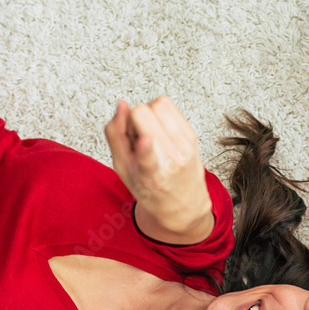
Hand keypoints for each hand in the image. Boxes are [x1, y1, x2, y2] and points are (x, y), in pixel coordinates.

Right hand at [105, 96, 212, 241]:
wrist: (185, 205)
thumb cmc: (151, 188)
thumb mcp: (124, 170)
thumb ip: (115, 136)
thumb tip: (122, 104)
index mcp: (151, 176)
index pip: (148, 157)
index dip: (145, 147)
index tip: (145, 141)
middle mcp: (172, 160)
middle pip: (143, 112)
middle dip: (132, 119)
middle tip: (135, 137)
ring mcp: (185, 146)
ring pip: (157, 104)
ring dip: (147, 114)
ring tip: (149, 134)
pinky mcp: (192, 135)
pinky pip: (168, 105)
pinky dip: (158, 112)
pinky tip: (159, 130)